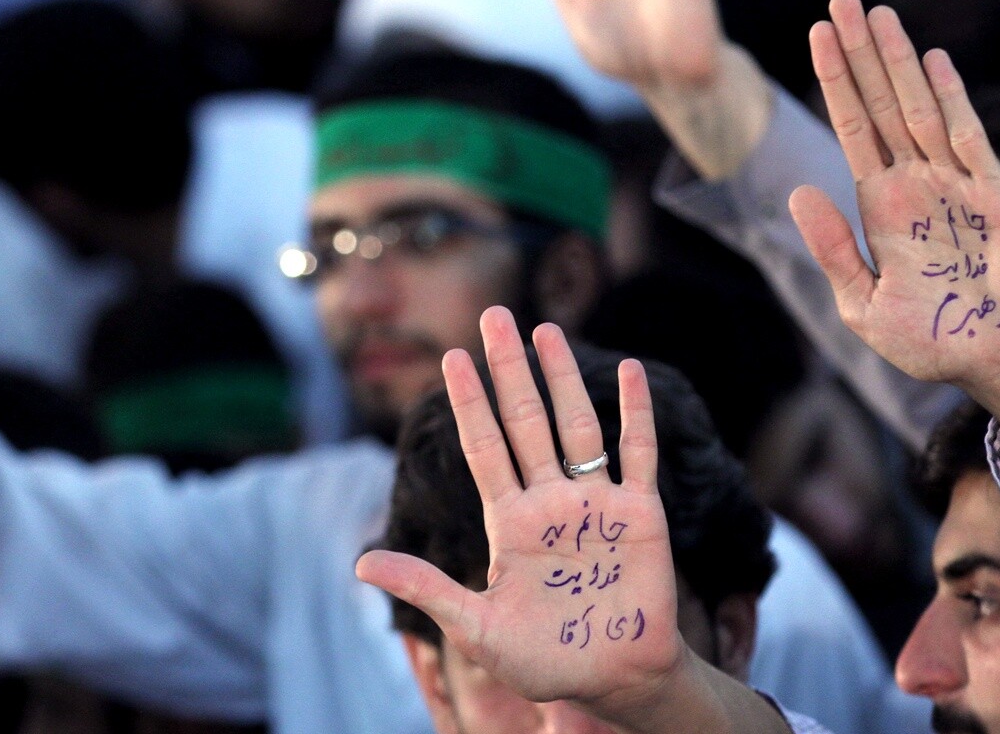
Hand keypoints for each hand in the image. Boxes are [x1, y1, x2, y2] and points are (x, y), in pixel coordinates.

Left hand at [356, 308, 683, 709]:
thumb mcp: (476, 628)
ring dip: (562, 378)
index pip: (484, 446)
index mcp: (509, 521)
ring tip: (545, 330)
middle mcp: (549, 500)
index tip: (451, 357)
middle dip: (508, 369)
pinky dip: (636, 413)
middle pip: (524, 420)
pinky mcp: (639, 515)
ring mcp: (594, 503)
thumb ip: (426, 588)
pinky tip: (632, 372)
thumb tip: (360, 564)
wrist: (615, 684)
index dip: (469, 402)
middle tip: (492, 315)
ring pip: (576, 425)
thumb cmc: (543, 661)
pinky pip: (638, 454)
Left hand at [790, 0, 999, 427]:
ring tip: (875, 13)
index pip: (851, 126)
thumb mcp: (862, 303)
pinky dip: (950, 99)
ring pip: (919, 107)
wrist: (993, 367)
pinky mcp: (994, 196)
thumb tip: (799, 190)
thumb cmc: (929, 341)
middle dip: (859, 53)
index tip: (813, 33)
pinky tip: (932, 62)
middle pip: (881, 102)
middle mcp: (916, 182)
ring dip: (897, 61)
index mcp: (880, 204)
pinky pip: (968, 138)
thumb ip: (831, 248)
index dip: (833, 80)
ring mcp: (955, 184)